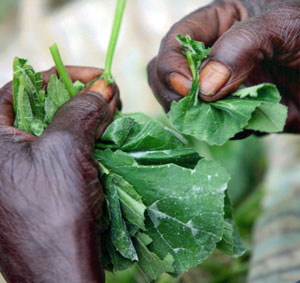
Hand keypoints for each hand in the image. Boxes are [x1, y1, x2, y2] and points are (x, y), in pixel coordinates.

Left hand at [0, 67, 119, 281]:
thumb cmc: (55, 211)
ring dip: (82, 120)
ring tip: (110, 117)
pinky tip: (101, 140)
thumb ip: (82, 109)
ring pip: (51, 131)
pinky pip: (57, 153)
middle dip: (76, 98)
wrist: (60, 274)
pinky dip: (80, 142)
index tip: (95, 75)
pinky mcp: (34, 188)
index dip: (61, 75)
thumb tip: (102, 87)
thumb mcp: (67, 149)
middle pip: (39, 108)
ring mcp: (16, 173)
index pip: (22, 86)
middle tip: (107, 96)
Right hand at [148, 0, 299, 132]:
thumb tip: (204, 88)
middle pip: (168, 80)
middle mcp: (211, 61)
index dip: (170, 67)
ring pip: (189, 110)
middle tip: (198, 108)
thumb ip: (238, 47)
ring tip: (235, 115)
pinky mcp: (234, 114)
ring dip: (204, 118)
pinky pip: (216, 128)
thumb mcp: (280, 24)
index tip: (187, 88)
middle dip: (175, 97)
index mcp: (215, 28)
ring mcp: (221, 91)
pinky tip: (250, 123)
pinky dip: (227, 131)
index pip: (174, 45)